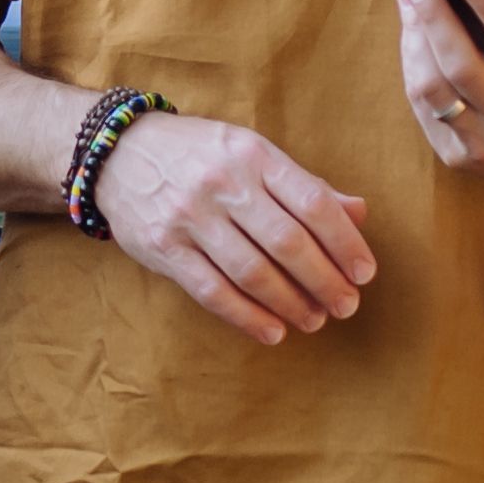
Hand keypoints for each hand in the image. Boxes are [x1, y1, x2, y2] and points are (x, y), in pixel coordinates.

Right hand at [92, 112, 375, 343]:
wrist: (118, 151)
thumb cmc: (201, 154)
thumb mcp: (252, 152)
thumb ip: (304, 185)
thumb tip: (359, 212)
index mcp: (254, 155)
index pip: (312, 203)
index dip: (345, 243)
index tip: (364, 273)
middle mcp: (224, 183)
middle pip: (287, 242)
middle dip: (324, 280)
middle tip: (346, 306)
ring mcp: (191, 216)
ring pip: (253, 272)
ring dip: (291, 303)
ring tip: (314, 320)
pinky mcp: (164, 248)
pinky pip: (213, 291)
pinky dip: (247, 317)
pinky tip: (273, 331)